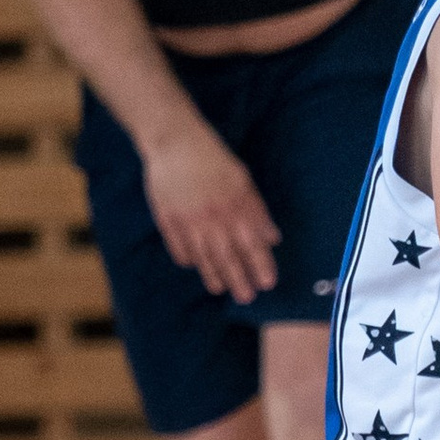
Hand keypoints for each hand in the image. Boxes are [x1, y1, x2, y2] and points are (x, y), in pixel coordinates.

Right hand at [142, 115, 280, 301]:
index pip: (252, 243)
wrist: (175, 142)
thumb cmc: (212, 158)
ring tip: (220, 289)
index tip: (268, 283)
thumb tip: (272, 237)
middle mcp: (213, 217)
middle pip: (228, 255)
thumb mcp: (242, 179)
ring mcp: (188, 220)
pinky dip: (187, 258)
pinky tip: (193, 266)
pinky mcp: (167, 219)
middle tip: (247, 297)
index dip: (261, 265)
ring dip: (213, 275)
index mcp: (235, 206)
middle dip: (239, 279)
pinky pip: (178, 246)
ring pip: (203, 256)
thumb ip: (257, 211)